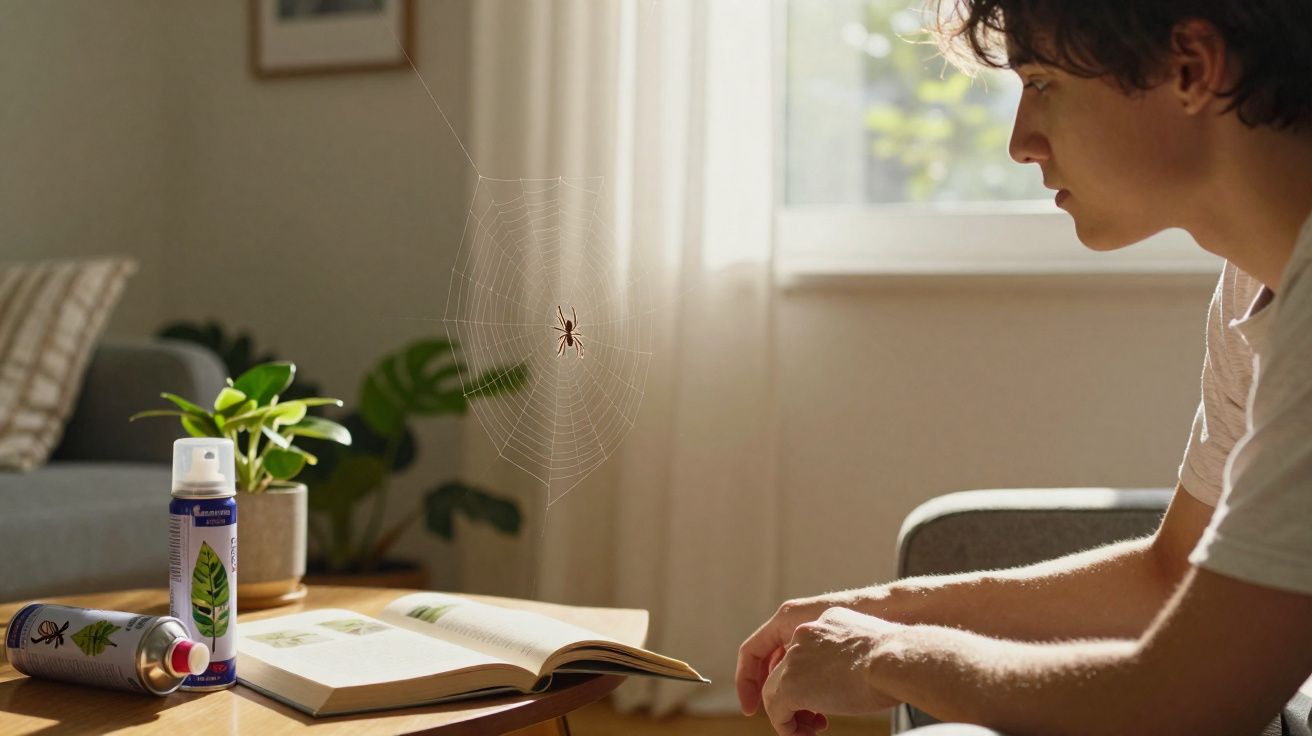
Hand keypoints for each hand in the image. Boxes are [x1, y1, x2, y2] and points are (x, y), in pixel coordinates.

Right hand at [737, 591, 865, 715]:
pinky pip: (824, 665)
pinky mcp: (851, 634)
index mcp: (787, 619)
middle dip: (782, 698)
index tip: (751, 710)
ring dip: (802, 695)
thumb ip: (781, 690)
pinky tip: (836, 704)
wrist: (901, 656)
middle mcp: (805, 620)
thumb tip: (777, 705)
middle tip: (793, 722)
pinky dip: (822, 688)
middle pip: (779, 664)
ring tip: (818, 718)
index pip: (752, 653)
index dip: (746, 684)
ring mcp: (828, 627)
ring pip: (802, 668)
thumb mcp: (801, 683)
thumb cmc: (859, 666)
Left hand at [762, 607, 902, 735]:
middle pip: (786, 670)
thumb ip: (856, 657)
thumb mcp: (873, 648)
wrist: (896, 660)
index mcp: (828, 622)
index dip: (808, 678)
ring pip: (776, 690)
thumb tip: (856, 677)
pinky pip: (776, 710)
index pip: (804, 651)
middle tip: (813, 720)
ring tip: (807, 732)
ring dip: (788, 715)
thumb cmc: (899, 661)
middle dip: (796, 699)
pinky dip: (784, 726)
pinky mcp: (791, 685)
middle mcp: (806, 632)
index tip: (820, 697)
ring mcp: (795, 657)